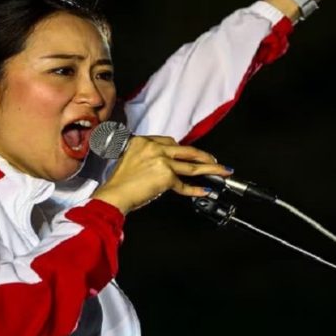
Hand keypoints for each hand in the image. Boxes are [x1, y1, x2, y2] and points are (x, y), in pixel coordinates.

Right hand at [91, 135, 232, 214]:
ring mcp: (162, 161)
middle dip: (204, 156)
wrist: (114, 195)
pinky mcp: (166, 176)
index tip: (192, 154)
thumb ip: (148, 157)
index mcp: (143, 141)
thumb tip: (167, 165)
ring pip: (192, 165)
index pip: (170, 142)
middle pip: (186, 150)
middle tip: (215, 160)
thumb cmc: (119, 183)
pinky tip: (204, 191)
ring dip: (210, 169)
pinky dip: (195, 189)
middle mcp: (154, 147)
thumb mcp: (130, 160)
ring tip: (222, 171)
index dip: (183, 150)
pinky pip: (184, 184)